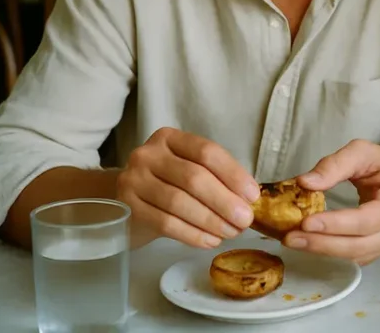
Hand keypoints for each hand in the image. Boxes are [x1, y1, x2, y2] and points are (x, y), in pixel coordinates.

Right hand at [116, 127, 258, 248]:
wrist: (127, 201)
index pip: (207, 152)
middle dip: (225, 201)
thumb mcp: (189, 169)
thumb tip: (249, 199)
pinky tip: (210, 241)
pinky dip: (192, 234)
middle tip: (245, 220)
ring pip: (179, 202)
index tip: (253, 195)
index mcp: (169, 138)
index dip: (233, 174)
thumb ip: (216, 177)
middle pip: (194, 178)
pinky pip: (165, 223)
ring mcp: (133, 180)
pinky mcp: (126, 207)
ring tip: (231, 232)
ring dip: (211, 221)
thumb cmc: (168, 184)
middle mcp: (148, 154)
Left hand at [284, 139, 379, 264]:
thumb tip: (304, 183)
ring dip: (323, 251)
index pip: (366, 220)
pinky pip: (356, 259)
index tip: (306, 223)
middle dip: (323, 244)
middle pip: (359, 246)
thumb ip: (334, 164)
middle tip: (290, 238)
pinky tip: (311, 243)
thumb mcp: (363, 152)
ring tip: (294, 241)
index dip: (336, 225)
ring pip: (356, 257)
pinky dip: (331, 253)